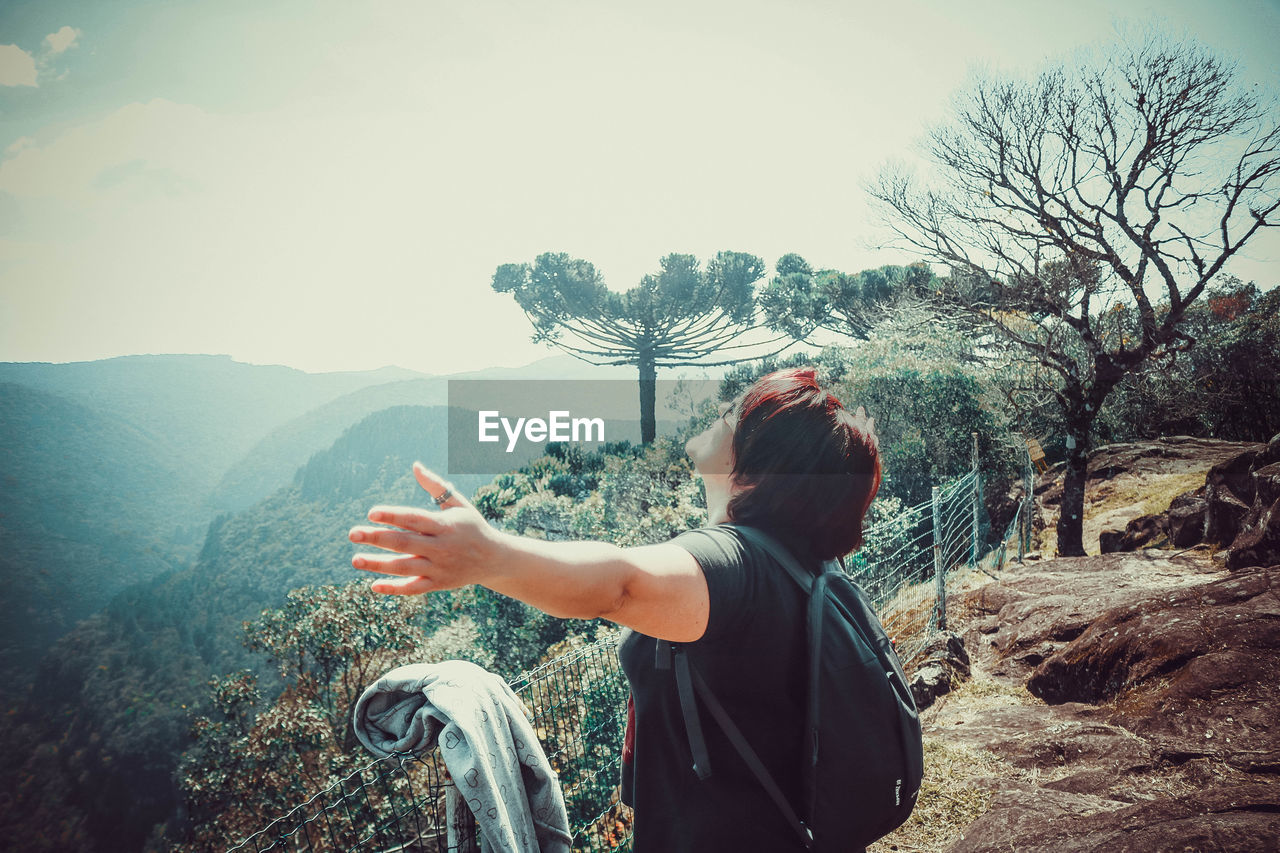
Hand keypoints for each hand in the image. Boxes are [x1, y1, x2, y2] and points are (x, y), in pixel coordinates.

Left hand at [349, 462, 501, 595]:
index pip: (414, 519)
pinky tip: (373, 585)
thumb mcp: (458, 504)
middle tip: (352, 533)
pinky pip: (414, 588)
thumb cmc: (472, 526)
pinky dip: (395, 588)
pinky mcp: (439, 584)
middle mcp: (442, 547)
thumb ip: (436, 486)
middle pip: (404, 543)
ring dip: (378, 564)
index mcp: (445, 525)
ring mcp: (440, 567)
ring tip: (355, 559)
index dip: (392, 516)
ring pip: (405, 567)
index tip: (371, 513)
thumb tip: (415, 465)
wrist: (495, 558)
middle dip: (376, 538)